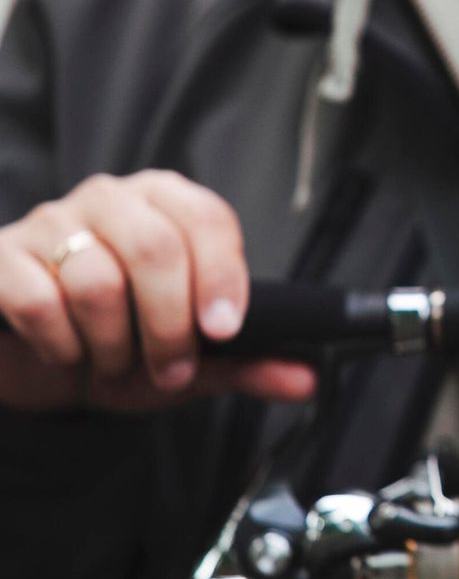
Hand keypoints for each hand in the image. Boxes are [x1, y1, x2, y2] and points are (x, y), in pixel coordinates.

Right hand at [0, 171, 315, 411]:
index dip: (222, 276)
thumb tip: (308, 379)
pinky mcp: (0, 257)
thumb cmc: (122, 342)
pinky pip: (38, 300)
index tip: (223, 331)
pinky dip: (61, 345)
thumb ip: (248, 362)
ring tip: (114, 364)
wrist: (37, 360)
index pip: (207, 219)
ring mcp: (51, 223)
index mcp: (167, 203)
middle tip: (170, 369)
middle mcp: (111, 199)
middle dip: (170, 324)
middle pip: (157, 248)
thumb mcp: (190, 356)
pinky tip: (67, 355)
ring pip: (97, 280)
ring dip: (113, 344)